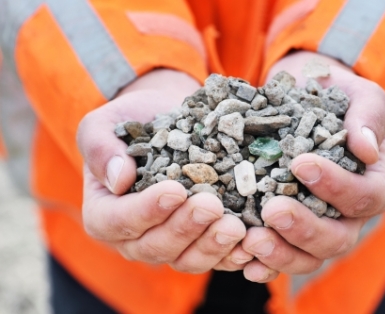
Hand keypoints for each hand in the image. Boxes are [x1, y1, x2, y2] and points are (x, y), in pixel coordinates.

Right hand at [77, 69, 249, 272]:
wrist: (165, 121)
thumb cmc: (132, 123)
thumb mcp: (104, 126)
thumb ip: (101, 150)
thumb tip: (119, 180)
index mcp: (104, 214)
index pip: (119, 221)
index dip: (147, 210)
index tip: (175, 190)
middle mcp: (134, 238)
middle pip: (156, 246)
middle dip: (186, 228)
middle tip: (212, 206)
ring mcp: (169, 244)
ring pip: (188, 259)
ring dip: (212, 246)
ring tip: (236, 227)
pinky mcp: (199, 243)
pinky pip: (215, 258)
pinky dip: (233, 255)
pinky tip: (252, 243)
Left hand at [237, 51, 384, 281]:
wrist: (301, 98)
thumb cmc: (335, 98)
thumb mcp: (358, 96)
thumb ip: (368, 117)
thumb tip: (367, 150)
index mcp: (372, 184)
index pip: (366, 197)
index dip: (337, 187)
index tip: (300, 164)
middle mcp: (347, 214)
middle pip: (338, 238)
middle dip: (305, 229)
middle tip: (272, 211)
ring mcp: (316, 225)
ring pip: (309, 257)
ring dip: (281, 253)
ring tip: (251, 240)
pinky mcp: (288, 230)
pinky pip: (280, 255)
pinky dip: (263, 263)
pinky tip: (242, 260)